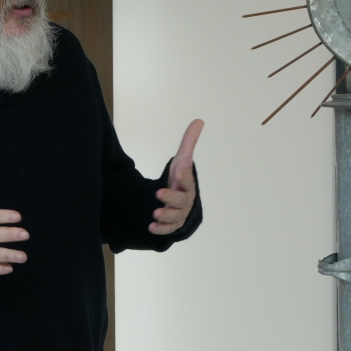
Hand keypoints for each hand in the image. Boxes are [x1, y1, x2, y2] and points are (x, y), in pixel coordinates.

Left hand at [149, 119, 203, 234]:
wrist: (177, 202)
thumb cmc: (180, 180)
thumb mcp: (181, 161)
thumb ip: (188, 143)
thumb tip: (199, 120)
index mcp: (188, 184)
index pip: (187, 179)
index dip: (183, 176)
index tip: (177, 172)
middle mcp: (185, 200)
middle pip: (181, 201)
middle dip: (171, 198)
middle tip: (158, 194)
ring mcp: (179, 213)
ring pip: (175, 217)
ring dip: (165, 216)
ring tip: (155, 213)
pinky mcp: (172, 224)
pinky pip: (168, 229)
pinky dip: (160, 229)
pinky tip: (150, 227)